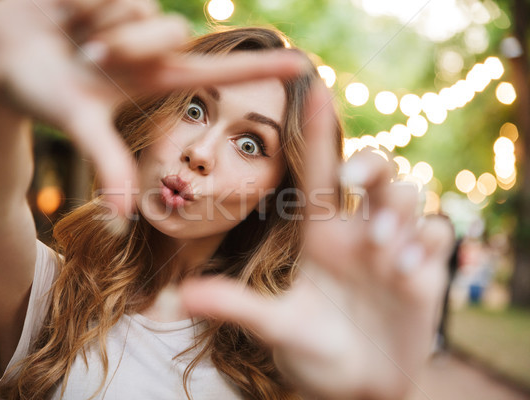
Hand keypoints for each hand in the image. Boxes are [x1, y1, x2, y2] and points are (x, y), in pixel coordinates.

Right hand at [0, 0, 303, 215]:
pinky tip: (65, 10)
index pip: (217, 72)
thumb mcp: (77, 124)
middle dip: (128, 46)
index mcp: (154, 78)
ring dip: (99, 24)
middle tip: (90, 58)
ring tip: (73, 36)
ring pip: (141, 7)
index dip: (259, 70)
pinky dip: (81, 1)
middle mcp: (151, 45)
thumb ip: (106, 162)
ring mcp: (132, 14)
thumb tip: (124, 216)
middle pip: (172, 33)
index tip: (302, 66)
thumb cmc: (37, 95)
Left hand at [179, 85, 453, 398]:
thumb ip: (234, 307)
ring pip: (407, 196)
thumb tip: (178, 298)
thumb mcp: (274, 326)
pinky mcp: (424, 270)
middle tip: (353, 181)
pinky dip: (425, 243)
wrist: (355, 386)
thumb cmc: (311, 349)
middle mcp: (357, 232)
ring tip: (380, 250)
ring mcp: (393, 248)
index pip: (319, 174)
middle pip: (374, 171)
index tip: (312, 88)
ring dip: (396, 212)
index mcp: (319, 233)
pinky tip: (406, 271)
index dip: (317, 131)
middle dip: (370, 164)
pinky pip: (436, 235)